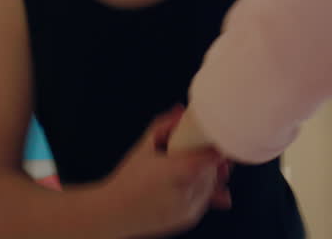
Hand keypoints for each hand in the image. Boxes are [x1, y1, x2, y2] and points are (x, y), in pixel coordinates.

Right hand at [104, 108, 223, 236]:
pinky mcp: (187, 219)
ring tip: (194, 166)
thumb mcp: (144, 147)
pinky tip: (189, 183)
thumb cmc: (127, 179)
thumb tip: (180, 110)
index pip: (213, 158)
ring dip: (210, 175)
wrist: (113, 212)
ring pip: (213, 187)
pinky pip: (205, 201)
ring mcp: (188, 208)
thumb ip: (164, 126)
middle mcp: (186, 192)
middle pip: (215, 171)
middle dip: (213, 161)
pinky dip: (203, 191)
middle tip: (205, 148)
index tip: (217, 139)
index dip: (218, 147)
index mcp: (178, 170)